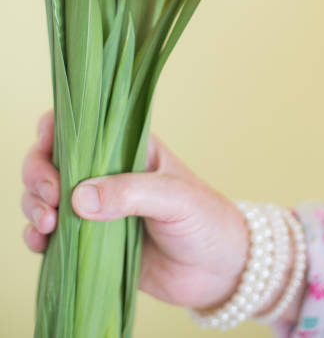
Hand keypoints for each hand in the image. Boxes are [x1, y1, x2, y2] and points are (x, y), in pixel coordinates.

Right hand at [22, 111, 249, 310]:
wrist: (218, 269)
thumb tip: (78, 198)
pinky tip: (40, 241)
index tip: (47, 151)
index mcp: (127, 148)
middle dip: (39, 174)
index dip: (54, 131)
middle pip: (52, 160)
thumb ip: (130, 193)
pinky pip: (51, 233)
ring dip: (33, 204)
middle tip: (50, 198)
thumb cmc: (205, 219)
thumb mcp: (175, 197)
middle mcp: (105, 173)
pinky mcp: (90, 242)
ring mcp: (95, 208)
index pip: (81, 127)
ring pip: (45, 195)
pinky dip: (36, 235)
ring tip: (46, 223)